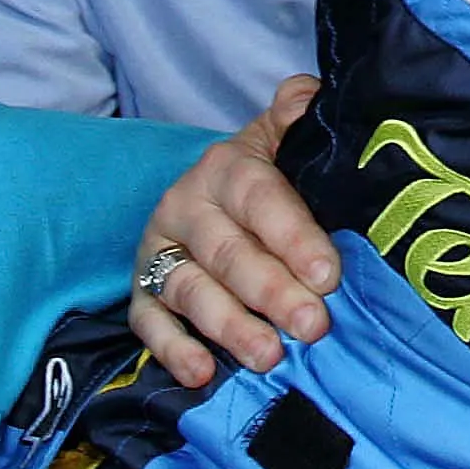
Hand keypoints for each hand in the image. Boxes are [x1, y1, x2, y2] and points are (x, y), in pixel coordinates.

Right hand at [129, 75, 339, 387]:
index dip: (293, 237)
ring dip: (228, 325)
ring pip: (189, 289)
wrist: (213, 198)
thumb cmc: (266, 179)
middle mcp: (186, 206)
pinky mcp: (140, 290)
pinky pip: (147, 323)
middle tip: (313, 326)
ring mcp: (159, 251)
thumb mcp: (282, 142)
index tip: (328, 275)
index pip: (259, 199)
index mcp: (225, 167)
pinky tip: (202, 373)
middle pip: (227, 252)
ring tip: (268, 356)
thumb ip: (299, 119)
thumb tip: (308, 95)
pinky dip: (171, 349)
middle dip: (272, 291)